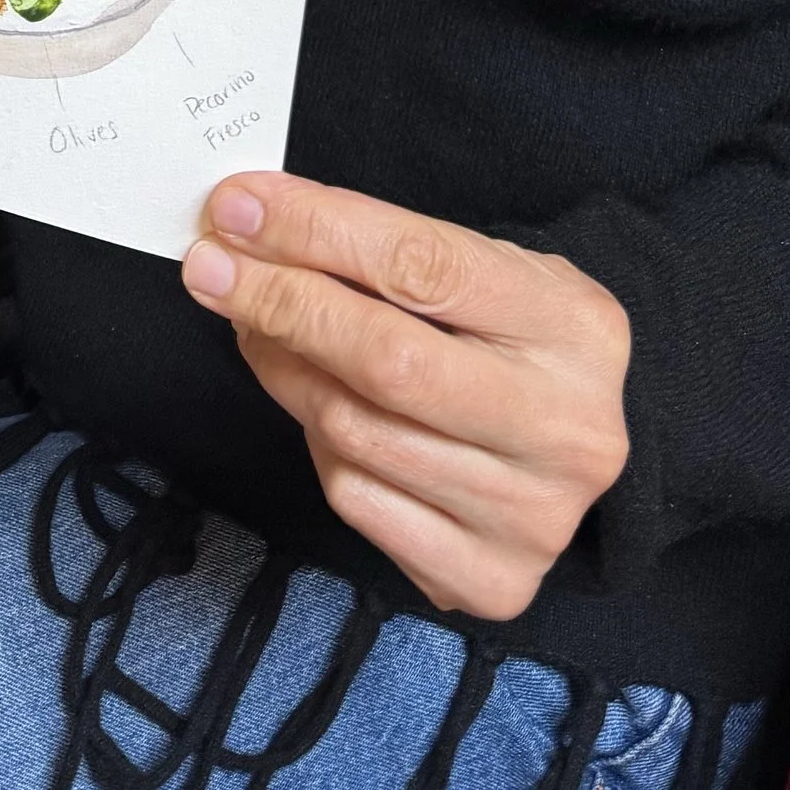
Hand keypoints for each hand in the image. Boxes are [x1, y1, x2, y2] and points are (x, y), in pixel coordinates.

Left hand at [183, 173, 629, 622]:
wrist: (577, 448)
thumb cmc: (513, 339)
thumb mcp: (485, 270)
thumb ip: (386, 247)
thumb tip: (252, 224)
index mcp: (575, 327)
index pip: (422, 266)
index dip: (315, 230)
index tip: (237, 209)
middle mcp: (567, 429)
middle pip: (386, 361)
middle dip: (281, 303)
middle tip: (211, 267)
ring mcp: (533, 518)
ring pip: (355, 433)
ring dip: (284, 368)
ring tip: (260, 328)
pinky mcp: (490, 581)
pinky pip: (357, 502)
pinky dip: (317, 444)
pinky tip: (316, 405)